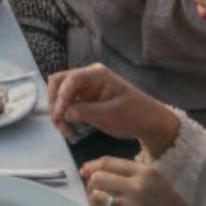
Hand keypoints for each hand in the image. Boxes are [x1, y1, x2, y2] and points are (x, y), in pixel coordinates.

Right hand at [48, 64, 179, 151]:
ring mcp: (85, 88)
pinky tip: (68, 128)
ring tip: (64, 130)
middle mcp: (88, 77)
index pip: (70, 79)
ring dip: (57, 110)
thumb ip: (86, 112)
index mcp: (97, 74)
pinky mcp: (85, 100)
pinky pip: (67, 104)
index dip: (61, 96)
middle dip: (55, 102)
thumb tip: (64, 113)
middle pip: (59, 82)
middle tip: (58, 123)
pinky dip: (64, 115)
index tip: (61, 116)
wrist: (149, 122)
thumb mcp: (112, 114)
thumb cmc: (135, 114)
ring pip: (60, 94)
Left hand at [82, 157, 205, 205]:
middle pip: (97, 179)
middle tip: (97, 197)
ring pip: (94, 199)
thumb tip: (101, 175)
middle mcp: (138, 187)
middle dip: (92, 187)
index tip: (85, 172)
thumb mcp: (162, 188)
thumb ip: (137, 180)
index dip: (92, 167)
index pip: (108, 162)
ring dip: (95, 205)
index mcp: (147, 174)